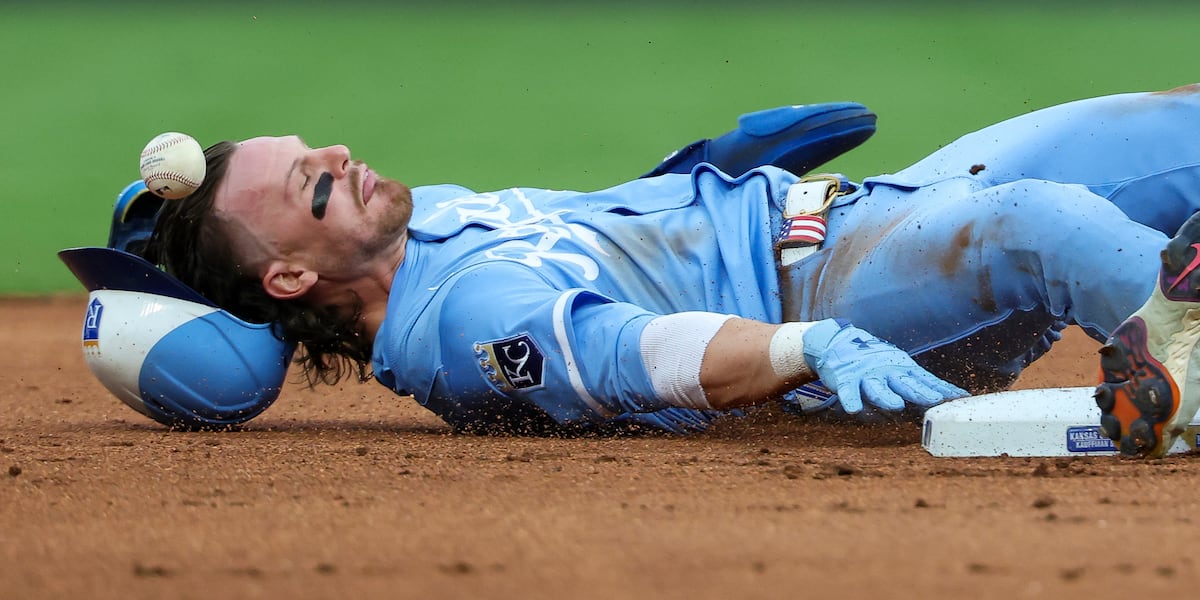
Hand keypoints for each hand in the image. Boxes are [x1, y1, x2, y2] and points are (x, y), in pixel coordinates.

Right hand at [802, 319, 967, 413]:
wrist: (838, 343)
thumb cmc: (876, 362)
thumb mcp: (901, 369)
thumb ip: (923, 384)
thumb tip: (957, 397)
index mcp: (903, 369)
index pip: (927, 381)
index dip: (943, 390)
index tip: (960, 398)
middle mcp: (887, 371)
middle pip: (905, 384)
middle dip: (920, 393)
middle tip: (935, 400)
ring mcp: (866, 375)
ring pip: (877, 388)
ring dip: (886, 396)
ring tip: (895, 405)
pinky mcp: (845, 379)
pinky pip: (848, 391)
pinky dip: (850, 399)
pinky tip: (854, 409)